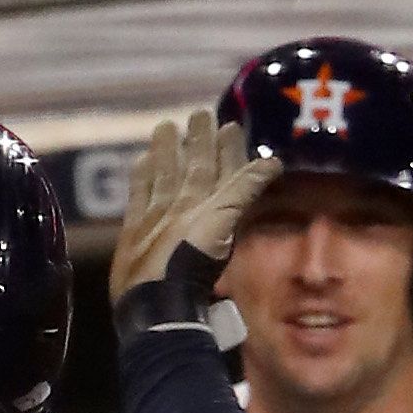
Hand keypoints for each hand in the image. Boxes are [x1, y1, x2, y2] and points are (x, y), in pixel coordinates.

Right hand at [107, 110, 279, 305]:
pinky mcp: (138, 227)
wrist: (156, 299)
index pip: (222, 170)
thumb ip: (244, 189)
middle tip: (199, 113)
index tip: (228, 124)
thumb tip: (275, 163)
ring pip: (166, 176)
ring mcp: (162, 217)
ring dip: (168, 153)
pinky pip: (141, 195)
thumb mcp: (223, 218)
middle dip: (198, 142)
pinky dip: (142, 178)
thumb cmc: (191, 260)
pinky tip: (142, 160)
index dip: (228, 149)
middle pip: (194, 168)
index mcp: (211, 205)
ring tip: (166, 126)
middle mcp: (188, 208)